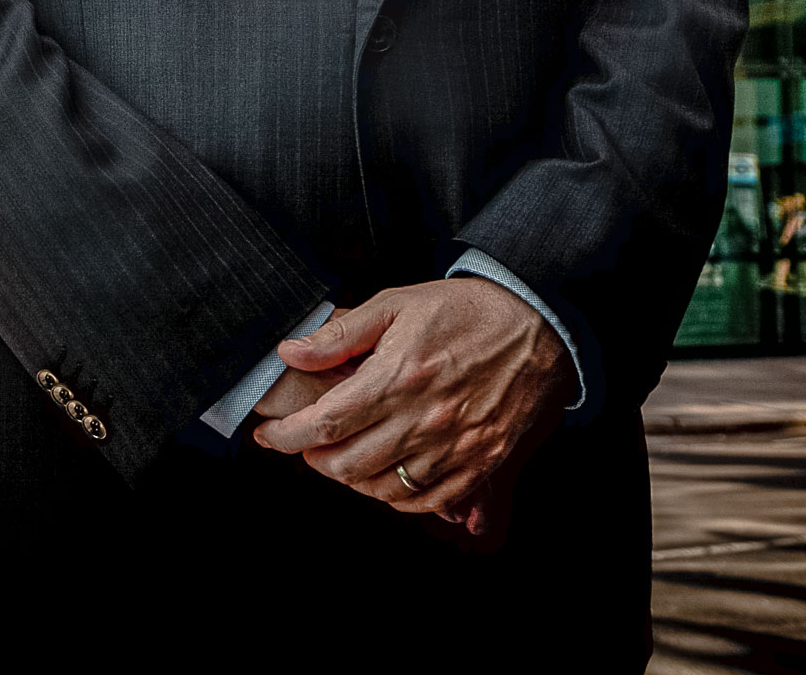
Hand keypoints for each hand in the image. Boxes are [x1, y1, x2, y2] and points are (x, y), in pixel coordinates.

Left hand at [251, 279, 572, 529]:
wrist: (537, 327)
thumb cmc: (464, 311)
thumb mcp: (396, 304)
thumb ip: (340, 333)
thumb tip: (290, 351)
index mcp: (398, 377)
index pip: (327, 422)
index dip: (288, 436)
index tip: (267, 435)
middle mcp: (424, 419)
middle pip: (348, 464)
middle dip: (314, 459)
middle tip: (305, 444)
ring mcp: (455, 448)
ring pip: (384, 488)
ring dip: (352, 479)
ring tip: (341, 458)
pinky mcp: (480, 463)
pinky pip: (428, 501)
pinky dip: (399, 499)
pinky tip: (385, 478)